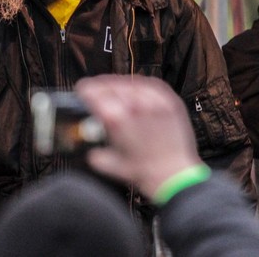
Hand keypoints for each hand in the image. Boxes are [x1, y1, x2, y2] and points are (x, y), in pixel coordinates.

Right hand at [75, 74, 202, 199]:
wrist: (175, 176)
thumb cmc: (147, 173)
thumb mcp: (112, 166)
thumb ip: (97, 156)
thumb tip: (92, 152)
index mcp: (116, 119)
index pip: (93, 92)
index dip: (85, 90)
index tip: (83, 90)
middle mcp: (134, 105)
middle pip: (110, 84)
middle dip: (100, 86)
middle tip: (96, 90)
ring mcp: (154, 102)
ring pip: (130, 82)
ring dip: (119, 84)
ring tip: (116, 89)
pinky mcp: (169, 102)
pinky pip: (152, 84)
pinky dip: (141, 85)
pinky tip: (137, 90)